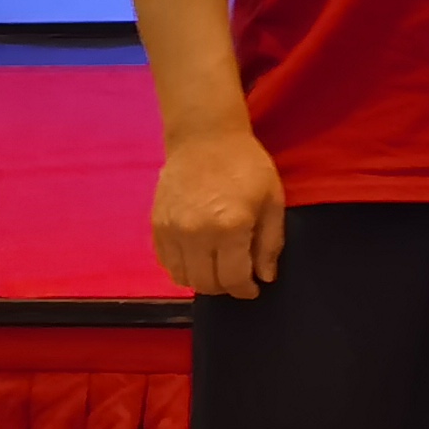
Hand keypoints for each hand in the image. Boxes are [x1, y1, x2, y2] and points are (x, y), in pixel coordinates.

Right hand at [153, 122, 283, 298]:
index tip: (253, 288)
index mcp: (230, 227)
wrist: (205, 138)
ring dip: (202, 281)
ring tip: (217, 268)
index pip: (234, 278)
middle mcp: (196, 234)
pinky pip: (166, 263)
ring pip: (183, 278)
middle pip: (206, 284)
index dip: (246, 289)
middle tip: (236, 277)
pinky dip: (182, 268)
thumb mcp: (272, 200)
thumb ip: (270, 242)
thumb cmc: (246, 166)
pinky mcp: (156, 226)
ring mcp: (172, 230)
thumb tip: (265, 277)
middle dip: (225, 288)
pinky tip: (198, 258)